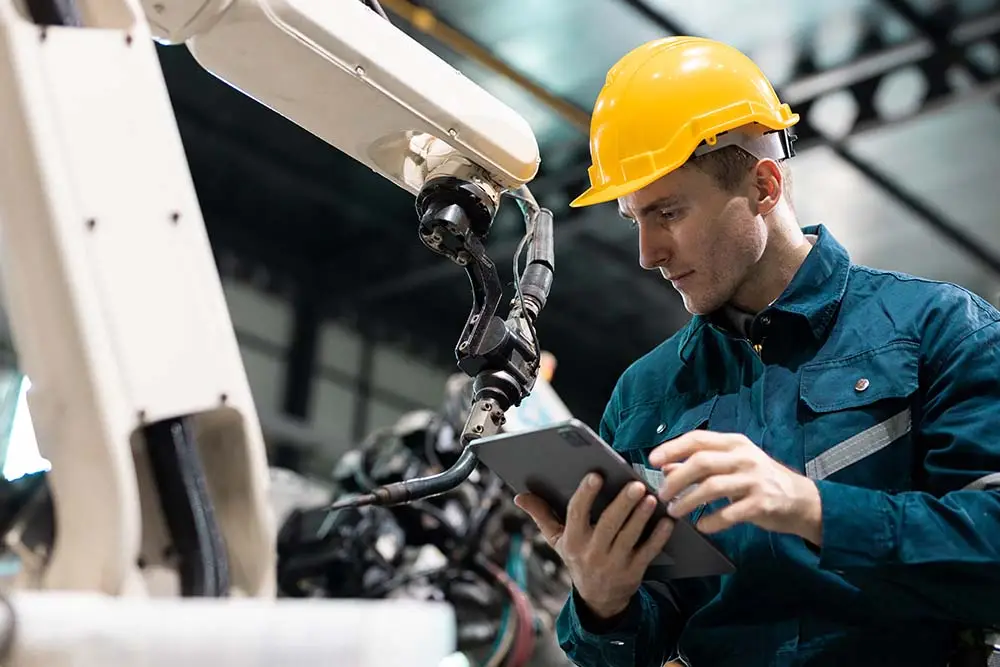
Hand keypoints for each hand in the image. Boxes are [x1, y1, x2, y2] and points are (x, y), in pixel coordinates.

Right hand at [514, 474, 672, 619]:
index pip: (576, 514)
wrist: (598, 599)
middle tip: (636, 484)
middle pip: (608, 525)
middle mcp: (592, 553)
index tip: (595, 475)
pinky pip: (648, 552)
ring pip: (629, 537)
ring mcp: (614, 564)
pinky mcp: (634, 572)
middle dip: (622, 504)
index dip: (585, 495)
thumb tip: (520, 496)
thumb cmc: (577, 557)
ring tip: (650, 496)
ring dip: (641, 516)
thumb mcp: (557, 540)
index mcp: (572, 540)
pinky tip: (667, 520)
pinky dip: (658, 536)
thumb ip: (542, 515)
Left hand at [649, 431, 822, 544]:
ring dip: (688, 501)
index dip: (672, 448)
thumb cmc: (759, 480)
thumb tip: (665, 467)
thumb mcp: (731, 466)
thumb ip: (700, 464)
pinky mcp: (762, 503)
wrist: (801, 500)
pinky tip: (701, 526)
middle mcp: (744, 457)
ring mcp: (754, 479)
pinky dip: (712, 520)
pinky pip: (730, 513)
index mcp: (734, 443)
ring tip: (675, 511)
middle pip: (701, 462)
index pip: (697, 439)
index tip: (652, 460)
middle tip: (662, 494)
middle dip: (676, 479)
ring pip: (711, 487)